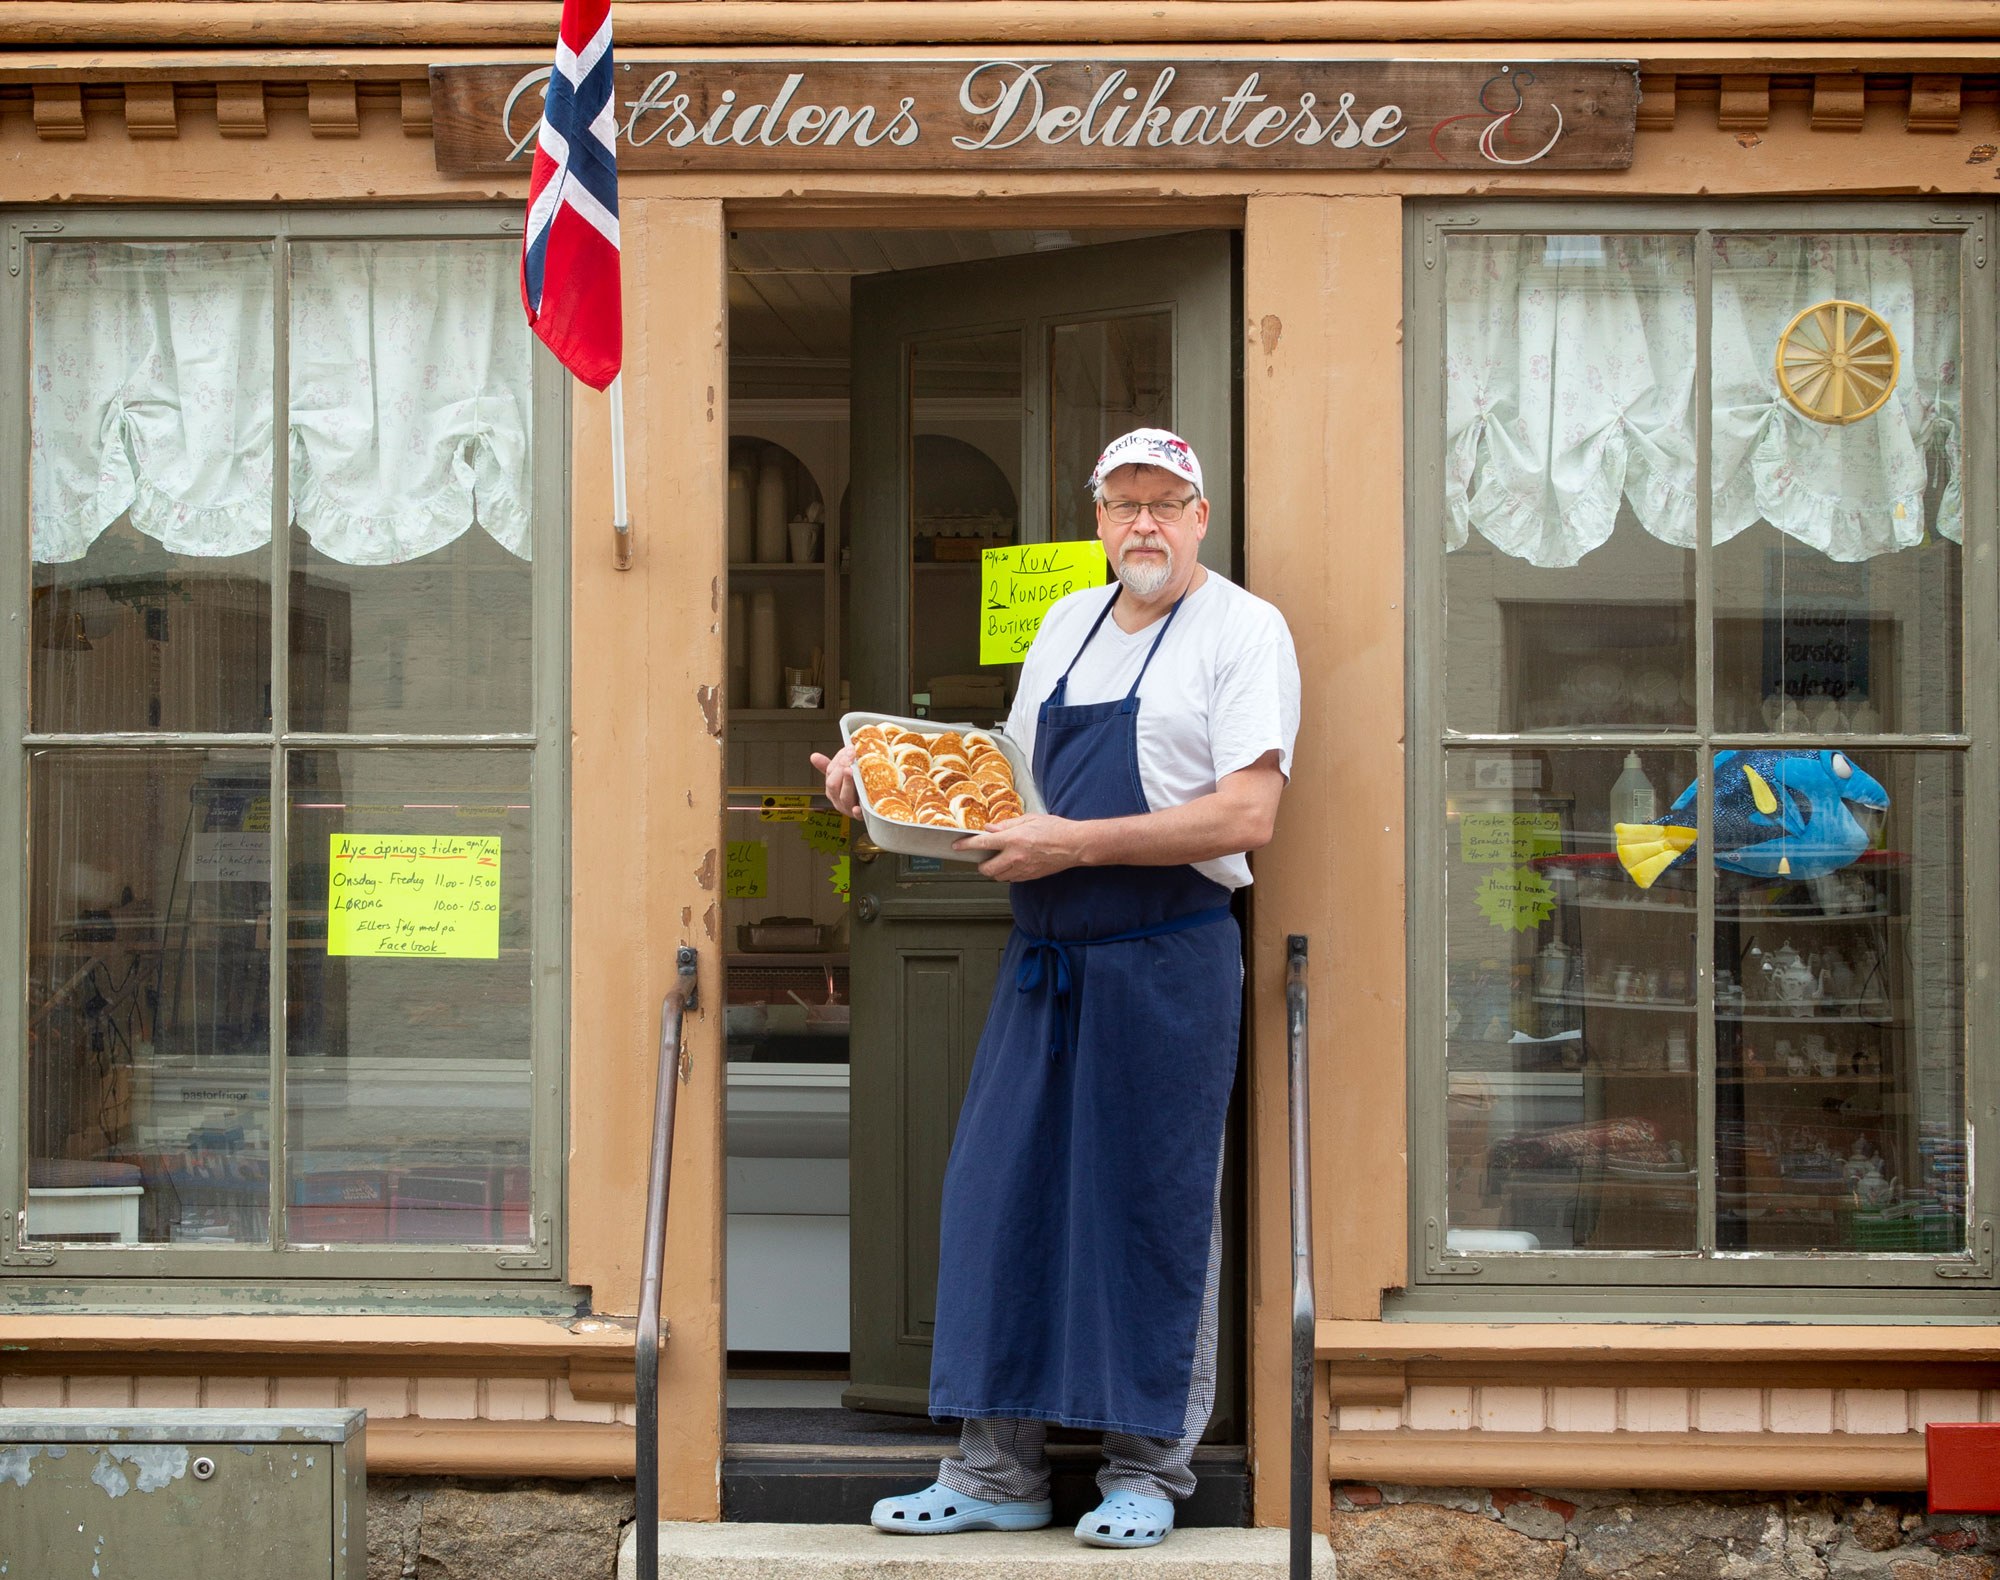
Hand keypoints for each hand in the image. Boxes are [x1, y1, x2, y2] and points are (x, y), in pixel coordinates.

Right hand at [810, 746, 862, 816]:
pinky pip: (857, 815)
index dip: (838, 759)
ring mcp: (847, 808)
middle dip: (841, 768)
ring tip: (850, 771)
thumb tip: (813, 756)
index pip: (830, 771)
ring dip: (847, 783)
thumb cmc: (854, 790)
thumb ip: (830, 766)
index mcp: (831, 787)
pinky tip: (858, 807)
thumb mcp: (841, 777)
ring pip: (844, 797)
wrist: (868, 808)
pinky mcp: (860, 816)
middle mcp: (837, 798)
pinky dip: (857, 811)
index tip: (848, 748)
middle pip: (833, 784)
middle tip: (851, 756)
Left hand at [953, 814, 1088, 881]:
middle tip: (983, 857)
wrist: (1074, 845)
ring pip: (998, 876)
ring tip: (999, 860)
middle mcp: (1016, 856)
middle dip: (981, 864)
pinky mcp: (1030, 876)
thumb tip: (991, 829)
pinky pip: (1011, 879)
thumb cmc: (1056, 829)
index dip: (966, 845)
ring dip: (994, 870)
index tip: (957, 846)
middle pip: (987, 868)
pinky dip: (1007, 873)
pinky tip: (1012, 864)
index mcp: (1014, 839)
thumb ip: (1007, 824)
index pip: (982, 844)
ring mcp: (1023, 869)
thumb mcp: (1029, 819)